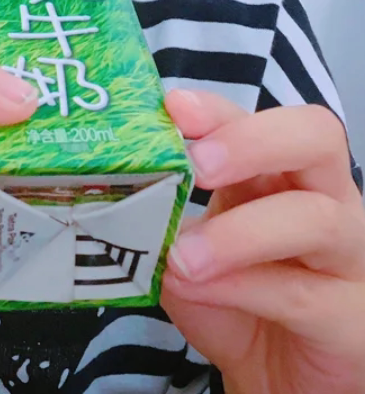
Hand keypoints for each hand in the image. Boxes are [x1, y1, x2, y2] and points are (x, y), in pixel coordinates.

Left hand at [161, 89, 364, 393]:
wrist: (274, 380)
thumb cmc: (236, 302)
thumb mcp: (190, 253)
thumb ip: (165, 224)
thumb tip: (133, 206)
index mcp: (281, 172)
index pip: (259, 119)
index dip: (218, 110)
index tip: (173, 108)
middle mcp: (326, 199)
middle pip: (315, 138)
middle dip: (250, 141)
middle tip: (196, 164)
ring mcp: (348, 257)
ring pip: (316, 218)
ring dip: (239, 233)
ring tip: (183, 256)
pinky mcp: (353, 320)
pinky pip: (303, 295)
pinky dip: (243, 287)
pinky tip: (201, 289)